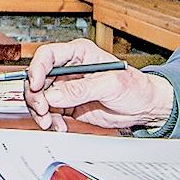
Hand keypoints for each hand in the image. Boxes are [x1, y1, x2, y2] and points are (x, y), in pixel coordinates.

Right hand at [24, 39, 173, 130]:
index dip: (36, 69)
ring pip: (41, 97)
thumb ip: (81, 89)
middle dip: (36, 96)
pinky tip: (60, 126)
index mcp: (79, 54)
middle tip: (43, 110)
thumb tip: (54, 94)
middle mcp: (69, 69)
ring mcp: (67, 87)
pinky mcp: (68, 105)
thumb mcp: (110, 85)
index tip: (35, 86)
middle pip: (38, 78)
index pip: (48, 55)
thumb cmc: (135, 87)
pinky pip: (50, 112)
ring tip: (51, 123)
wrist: (144, 107)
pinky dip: (51, 121)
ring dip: (41, 112)